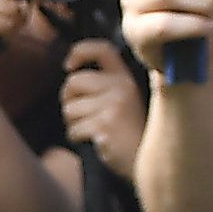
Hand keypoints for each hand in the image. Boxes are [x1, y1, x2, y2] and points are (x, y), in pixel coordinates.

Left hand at [58, 38, 145, 163]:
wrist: (145, 161)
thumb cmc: (129, 134)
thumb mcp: (125, 100)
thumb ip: (105, 85)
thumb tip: (71, 73)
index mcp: (125, 78)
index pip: (102, 49)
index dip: (80, 51)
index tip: (69, 65)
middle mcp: (121, 87)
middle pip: (73, 82)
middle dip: (68, 100)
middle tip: (80, 115)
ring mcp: (113, 106)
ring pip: (69, 109)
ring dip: (73, 123)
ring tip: (92, 130)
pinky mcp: (105, 125)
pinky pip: (73, 129)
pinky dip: (77, 138)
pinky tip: (95, 141)